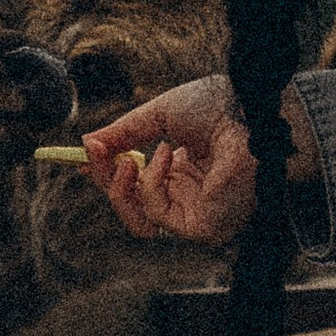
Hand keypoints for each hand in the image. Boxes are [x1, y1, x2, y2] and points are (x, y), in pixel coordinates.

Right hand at [83, 75, 310, 248]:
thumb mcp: (159, 115)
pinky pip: (158, 217)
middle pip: (133, 208)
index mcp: (184, 172)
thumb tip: (86, 143)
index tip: (84, 159)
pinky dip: (152, 184)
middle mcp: (190, 197)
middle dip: (107, 180)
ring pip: (139, 222)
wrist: (251, 112)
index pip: (137, 186)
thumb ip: (124, 132)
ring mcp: (197, 215)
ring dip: (121, 191)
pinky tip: (166, 154)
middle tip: (97, 153)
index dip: (107, 175)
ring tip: (127, 160)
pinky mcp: (203, 228)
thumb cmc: (220, 108)